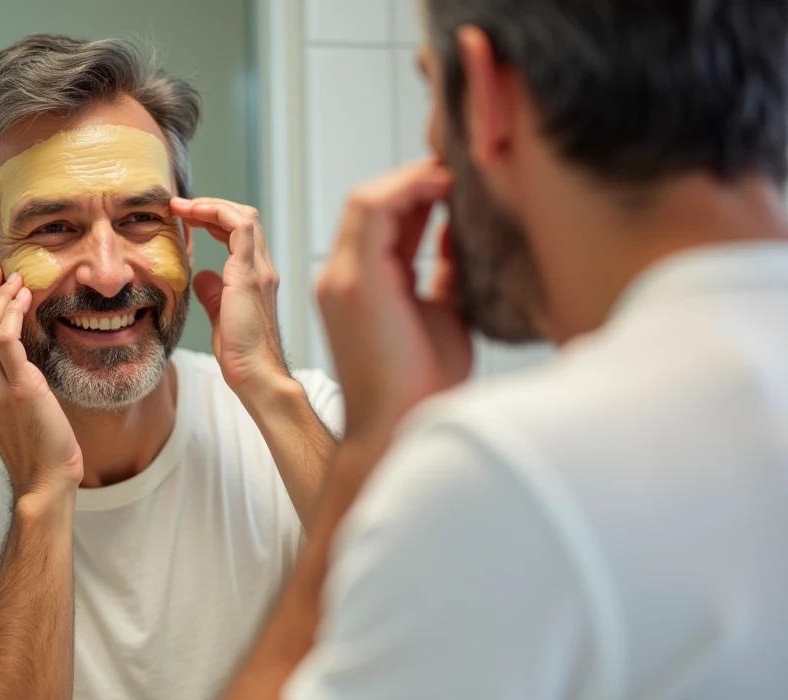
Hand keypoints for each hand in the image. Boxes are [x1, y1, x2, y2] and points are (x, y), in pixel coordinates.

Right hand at [0, 266, 82, 498]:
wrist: (46, 482)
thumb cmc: (42, 452)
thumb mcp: (20, 415)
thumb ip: (15, 388)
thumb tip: (27, 363)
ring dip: (0, 300)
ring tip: (16, 281)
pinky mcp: (20, 390)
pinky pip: (7, 343)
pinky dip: (13, 316)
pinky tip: (26, 301)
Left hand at [170, 197, 288, 400]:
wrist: (256, 373)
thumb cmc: (241, 354)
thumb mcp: (221, 316)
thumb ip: (214, 294)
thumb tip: (202, 276)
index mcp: (256, 278)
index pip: (240, 234)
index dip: (215, 220)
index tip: (187, 219)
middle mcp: (263, 269)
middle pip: (245, 219)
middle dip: (212, 207)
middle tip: (181, 207)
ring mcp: (260, 270)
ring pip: (244, 217)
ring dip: (212, 206)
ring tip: (184, 207)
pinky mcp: (250, 275)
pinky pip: (239, 228)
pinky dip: (216, 214)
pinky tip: (193, 216)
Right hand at [315, 159, 472, 442]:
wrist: (403, 429)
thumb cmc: (422, 388)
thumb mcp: (443, 314)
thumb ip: (444, 275)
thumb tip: (460, 236)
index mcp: (360, 289)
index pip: (382, 222)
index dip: (417, 194)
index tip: (459, 182)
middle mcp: (341, 279)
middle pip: (370, 205)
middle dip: (415, 180)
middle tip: (461, 166)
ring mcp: (342, 279)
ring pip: (366, 200)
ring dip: (411, 178)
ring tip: (454, 171)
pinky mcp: (355, 282)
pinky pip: (371, 211)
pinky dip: (406, 188)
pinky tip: (443, 184)